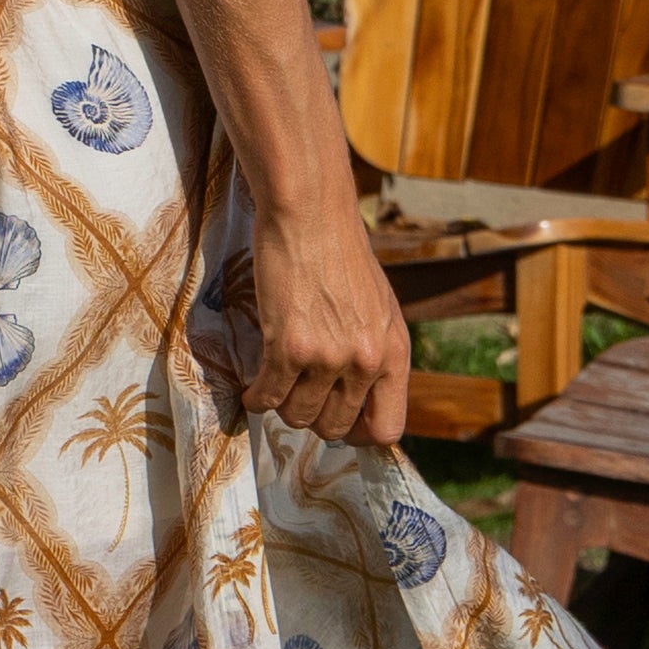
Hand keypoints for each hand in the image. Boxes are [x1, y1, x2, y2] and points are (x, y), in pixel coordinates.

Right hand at [244, 194, 409, 448]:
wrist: (311, 213)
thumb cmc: (341, 253)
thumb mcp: (378, 309)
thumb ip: (374, 353)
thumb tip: (359, 398)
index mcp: (395, 353)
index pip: (387, 428)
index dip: (359, 435)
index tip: (339, 423)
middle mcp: (366, 361)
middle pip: (336, 428)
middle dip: (313, 419)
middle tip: (298, 397)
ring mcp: (328, 357)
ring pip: (298, 416)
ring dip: (282, 406)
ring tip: (275, 386)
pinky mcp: (289, 348)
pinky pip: (268, 396)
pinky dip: (256, 397)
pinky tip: (253, 387)